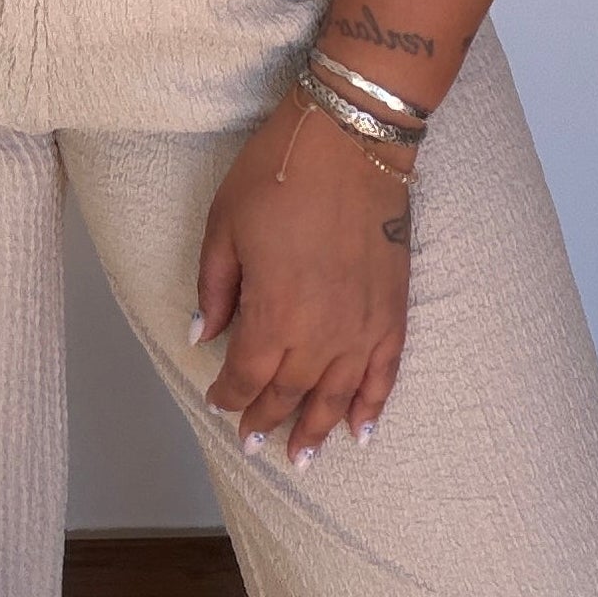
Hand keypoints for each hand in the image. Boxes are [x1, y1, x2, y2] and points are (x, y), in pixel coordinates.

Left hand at [195, 92, 410, 462]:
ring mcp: (363, 325)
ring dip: (318, 430)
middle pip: (290, 393)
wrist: (350, 138)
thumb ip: (215, 288)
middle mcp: (320, 332)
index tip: (218, 401)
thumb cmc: (278, 174)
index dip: (229, 395)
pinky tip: (361, 431)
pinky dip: (373, 406)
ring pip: (338, 396)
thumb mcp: (224, 224)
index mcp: (273, 313)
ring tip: (302, 458)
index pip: (246, 376)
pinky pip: (385, 373)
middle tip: (253, 445)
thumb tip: (204, 335)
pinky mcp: (393, 311)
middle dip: (267, 421)